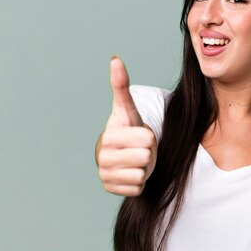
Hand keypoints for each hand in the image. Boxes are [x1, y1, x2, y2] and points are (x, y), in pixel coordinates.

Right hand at [96, 56, 155, 195]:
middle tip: (137, 149)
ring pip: (143, 174)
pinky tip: (131, 172)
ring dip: (144, 168)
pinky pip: (138, 188)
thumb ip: (121, 85)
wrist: (119, 153)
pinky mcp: (112, 191)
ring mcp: (106, 176)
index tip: (138, 135)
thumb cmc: (126, 129)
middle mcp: (102, 159)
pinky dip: (139, 182)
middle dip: (147, 153)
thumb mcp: (127, 109)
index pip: (148, 140)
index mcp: (108, 137)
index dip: (148, 137)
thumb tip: (115, 59)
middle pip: (146, 158)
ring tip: (134, 160)